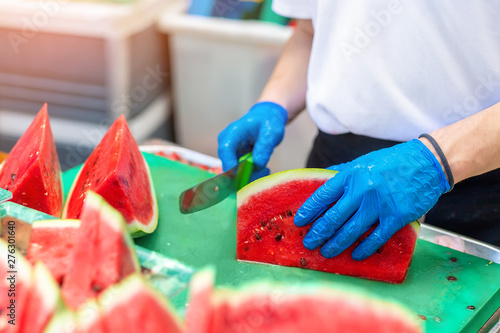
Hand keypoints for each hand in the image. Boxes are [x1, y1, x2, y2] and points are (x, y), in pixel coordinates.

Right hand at [217, 102, 287, 174]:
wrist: (267, 118)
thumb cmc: (268, 122)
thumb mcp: (271, 132)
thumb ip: (264, 147)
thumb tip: (258, 163)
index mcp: (233, 132)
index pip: (225, 149)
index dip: (230, 164)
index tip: (242, 176)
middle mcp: (227, 143)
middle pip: (228, 165)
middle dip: (245, 174)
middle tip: (264, 171)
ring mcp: (230, 152)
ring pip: (235, 172)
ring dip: (250, 175)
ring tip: (266, 170)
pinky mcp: (234, 159)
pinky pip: (240, 173)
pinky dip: (251, 174)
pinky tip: (263, 169)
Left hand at [294, 139, 449, 260]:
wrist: (427, 163)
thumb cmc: (393, 162)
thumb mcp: (362, 162)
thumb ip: (342, 173)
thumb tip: (322, 180)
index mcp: (351, 175)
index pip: (323, 195)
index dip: (309, 210)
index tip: (299, 221)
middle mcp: (361, 190)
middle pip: (333, 217)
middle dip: (318, 232)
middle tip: (309, 243)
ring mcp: (378, 205)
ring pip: (351, 230)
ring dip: (336, 244)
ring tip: (326, 252)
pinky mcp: (395, 217)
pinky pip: (376, 238)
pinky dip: (364, 249)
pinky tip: (355, 255)